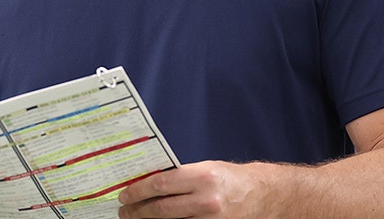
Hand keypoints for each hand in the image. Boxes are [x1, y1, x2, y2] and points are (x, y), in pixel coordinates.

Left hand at [116, 161, 272, 218]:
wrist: (259, 195)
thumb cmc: (229, 179)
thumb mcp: (204, 169)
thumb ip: (179, 176)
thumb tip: (148, 184)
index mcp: (202, 176)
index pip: (160, 184)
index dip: (138, 190)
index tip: (125, 194)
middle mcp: (205, 200)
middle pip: (161, 209)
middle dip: (138, 211)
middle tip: (124, 210)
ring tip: (135, 218)